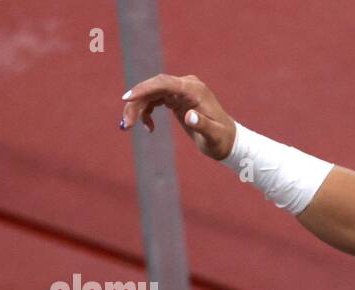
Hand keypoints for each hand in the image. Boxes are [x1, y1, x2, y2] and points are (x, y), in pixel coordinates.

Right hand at [119, 73, 235, 160]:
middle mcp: (186, 86)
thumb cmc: (222, 139)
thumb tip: (189, 116)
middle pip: (153, 88)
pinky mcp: (177, 98)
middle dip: (136, 103)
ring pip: (151, 94)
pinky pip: (155, 100)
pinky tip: (149, 127)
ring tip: (129, 126)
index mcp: (194, 90)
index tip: (128, 98)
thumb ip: (203, 125)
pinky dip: (147, 111)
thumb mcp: (214, 136)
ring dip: (138, 108)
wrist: (228, 140)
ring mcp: (181, 91)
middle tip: (126, 124)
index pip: (164, 83)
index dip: (144, 88)